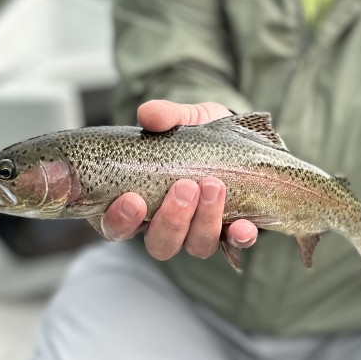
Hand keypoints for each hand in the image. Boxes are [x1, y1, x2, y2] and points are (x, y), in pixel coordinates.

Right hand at [100, 100, 258, 259]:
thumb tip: (148, 114)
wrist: (237, 139)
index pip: (117, 227)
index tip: (132, 199)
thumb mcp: (182, 119)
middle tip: (184, 186)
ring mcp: (200, 233)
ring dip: (205, 220)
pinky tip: (243, 227)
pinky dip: (239, 238)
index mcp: (140, 204)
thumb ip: (165, 116)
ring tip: (213, 185)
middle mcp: (168, 226)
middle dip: (172, 219)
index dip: (121, 221)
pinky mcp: (232, 232)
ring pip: (197, 246)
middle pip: (160, 244)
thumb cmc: (197, 136)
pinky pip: (235, 244)